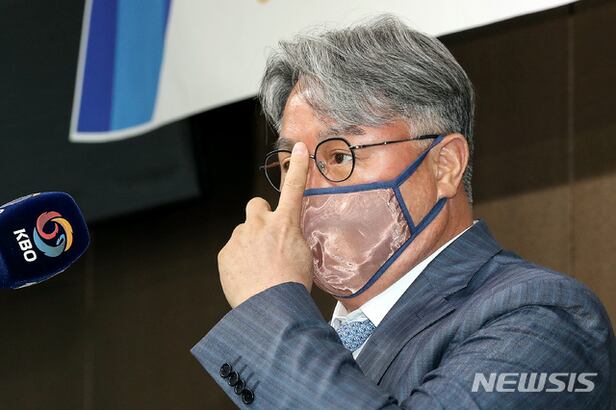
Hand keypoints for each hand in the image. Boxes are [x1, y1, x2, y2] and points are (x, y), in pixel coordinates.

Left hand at [217, 142, 313, 307]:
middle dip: (260, 216)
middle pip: (256, 205)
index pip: (294, 188)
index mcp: (285, 224)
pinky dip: (239, 261)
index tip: (298, 148)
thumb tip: (284, 238)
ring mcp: (240, 237)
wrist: (269, 308)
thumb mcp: (303, 256)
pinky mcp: (226, 253)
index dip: (297, 166)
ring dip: (250, 245)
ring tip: (259, 270)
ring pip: (244, 233)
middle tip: (266, 237)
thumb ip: (292, 239)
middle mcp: (260, 224)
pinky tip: (248, 277)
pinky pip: (233, 251)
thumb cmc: (291, 286)